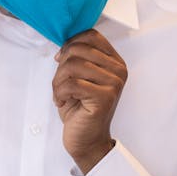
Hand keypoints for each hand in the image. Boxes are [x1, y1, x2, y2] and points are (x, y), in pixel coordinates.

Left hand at [52, 29, 127, 174]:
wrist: (86, 140)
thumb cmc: (80, 109)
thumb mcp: (78, 77)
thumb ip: (76, 58)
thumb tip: (63, 46)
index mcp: (114, 61)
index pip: (91, 35)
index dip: (70, 44)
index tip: (61, 61)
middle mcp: (118, 70)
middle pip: (78, 49)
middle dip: (61, 66)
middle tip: (60, 84)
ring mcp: (113, 83)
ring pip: (72, 65)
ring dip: (58, 81)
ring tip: (61, 95)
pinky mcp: (104, 97)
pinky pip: (71, 83)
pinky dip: (59, 93)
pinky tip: (63, 102)